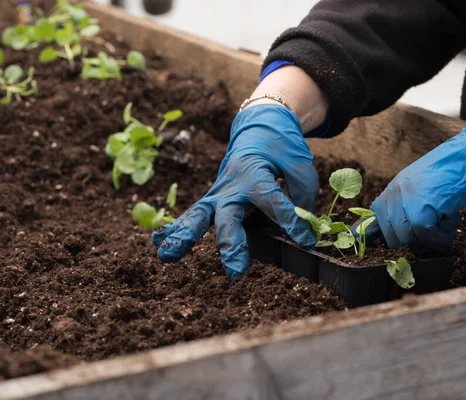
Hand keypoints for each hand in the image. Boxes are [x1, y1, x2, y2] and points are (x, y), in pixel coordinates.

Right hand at [152, 104, 318, 278]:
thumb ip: (303, 193)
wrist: (259, 128)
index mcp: (256, 174)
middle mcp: (233, 186)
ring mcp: (219, 193)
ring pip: (199, 216)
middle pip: (228, 216)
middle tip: (236, 271)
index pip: (272, 201)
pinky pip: (193, 215)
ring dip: (185, 236)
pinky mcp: (213, 200)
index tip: (306, 240)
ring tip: (167, 256)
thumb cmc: (280, 147)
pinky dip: (176, 228)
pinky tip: (159, 244)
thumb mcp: (300, 163)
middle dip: (231, 243)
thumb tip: (303, 224)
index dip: (290, 221)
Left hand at [363, 107, 465, 249]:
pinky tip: (452, 225)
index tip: (356, 239)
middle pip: (391, 235)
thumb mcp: (424, 185)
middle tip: (432, 235)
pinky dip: (440, 239)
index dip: (367, 232)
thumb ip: (408, 203)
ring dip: (429, 241)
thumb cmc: (456, 171)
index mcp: (394, 187)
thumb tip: (398, 229)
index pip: (371, 216)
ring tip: (446, 226)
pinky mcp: (422, 210)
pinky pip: (425, 237)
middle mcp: (396, 193)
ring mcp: (407, 201)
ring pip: (407, 238)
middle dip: (411, 241)